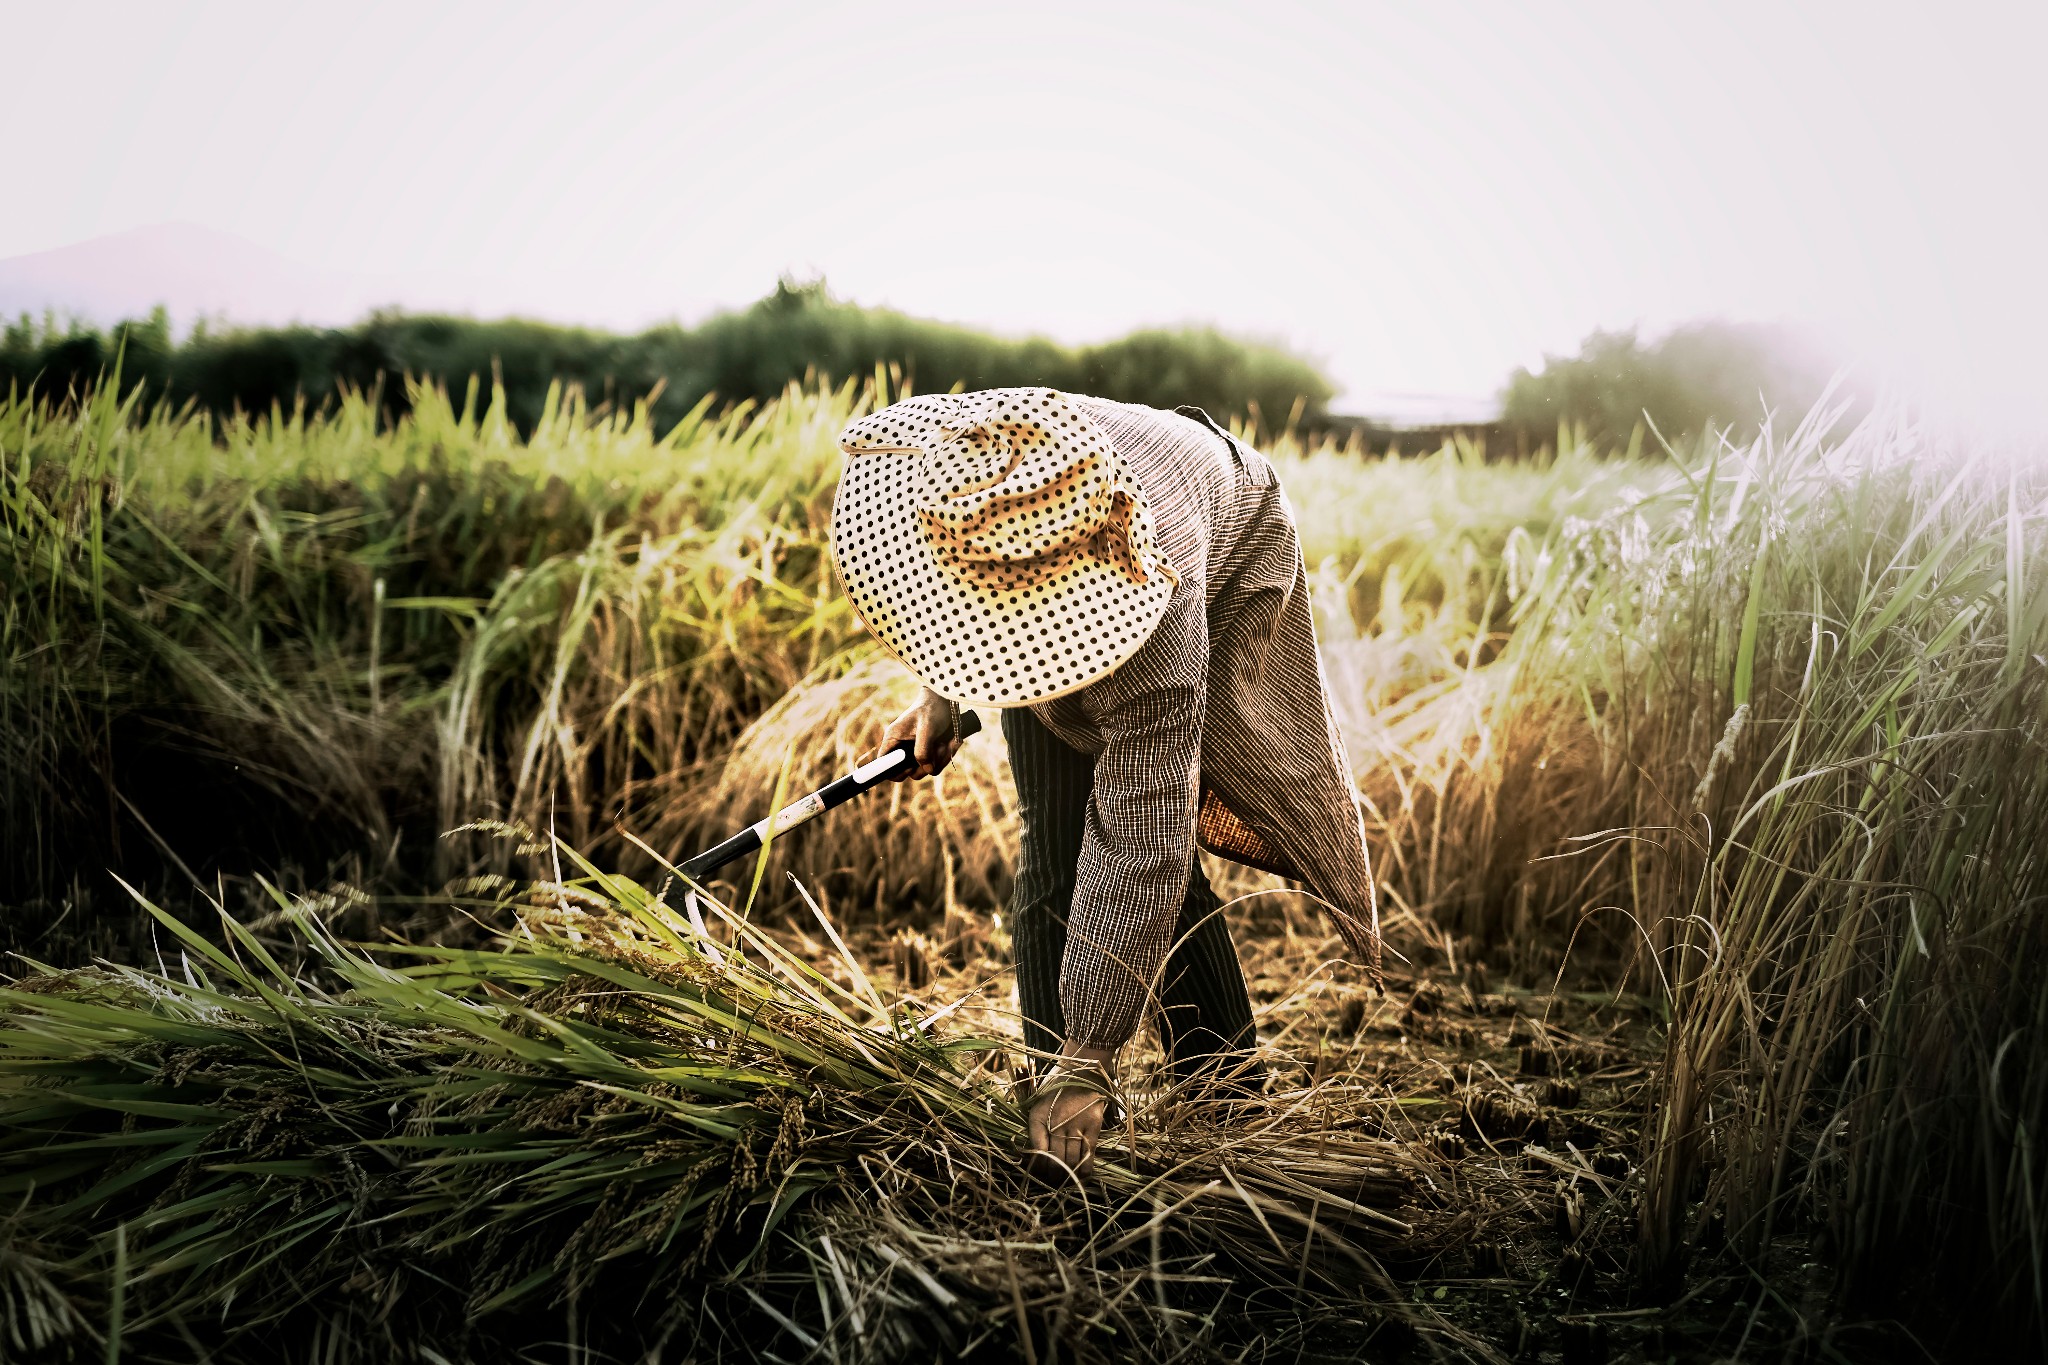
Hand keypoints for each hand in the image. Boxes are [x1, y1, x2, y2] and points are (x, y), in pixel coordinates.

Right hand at [862, 689, 959, 781]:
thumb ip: (923, 750)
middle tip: (937, 749)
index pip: (883, 763)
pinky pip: (935, 764)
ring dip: (938, 759)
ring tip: (946, 743)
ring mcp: (915, 751)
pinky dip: (944, 756)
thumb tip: (927, 769)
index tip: (910, 767)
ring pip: (924, 769)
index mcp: (893, 738)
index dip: (893, 771)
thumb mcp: (927, 728)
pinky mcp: (927, 752)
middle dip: (924, 765)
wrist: (944, 700)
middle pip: (907, 771)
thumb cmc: (931, 709)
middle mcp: (902, 747)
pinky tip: (949, 743)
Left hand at [1028, 1042, 1115, 1178]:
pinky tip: (1083, 1175)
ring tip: (1067, 1180)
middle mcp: (1056, 1121)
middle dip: (1053, 1175)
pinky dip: (1085, 1169)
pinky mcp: (1093, 1125)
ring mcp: (1076, 1124)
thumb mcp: (1038, 1103)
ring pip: (1071, 1160)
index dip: (1037, 1167)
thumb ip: (1036, 1128)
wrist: (1082, 1069)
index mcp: (1038, 1115)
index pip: (1036, 1150)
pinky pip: (1089, 1153)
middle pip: (1055, 1159)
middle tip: (1054, 1181)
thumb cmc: (1057, 1087)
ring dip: (1068, 1175)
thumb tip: (1035, 1155)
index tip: (1039, 1174)